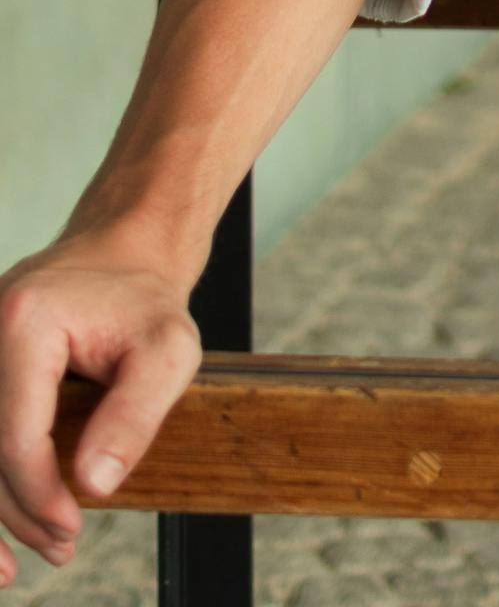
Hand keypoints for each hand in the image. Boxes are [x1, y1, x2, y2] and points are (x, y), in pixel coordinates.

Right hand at [0, 229, 200, 583]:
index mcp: (23, 323)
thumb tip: (93, 486)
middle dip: (18, 511)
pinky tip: (5, 529)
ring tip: (26, 557)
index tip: (70, 530)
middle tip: (63, 546)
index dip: (38, 494)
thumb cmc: (147, 301)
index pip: (14, 434)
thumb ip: (135, 416)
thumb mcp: (169, 350)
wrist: (123, 254)